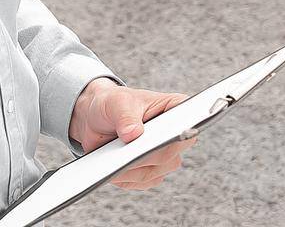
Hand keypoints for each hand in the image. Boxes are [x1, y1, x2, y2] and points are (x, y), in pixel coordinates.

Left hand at [69, 79, 196, 190]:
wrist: (96, 119)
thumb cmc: (112, 104)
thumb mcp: (116, 103)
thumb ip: (125, 116)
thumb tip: (133, 134)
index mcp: (173, 107)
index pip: (188, 119)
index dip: (181, 130)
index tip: (169, 137)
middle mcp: (173, 133)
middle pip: (171, 152)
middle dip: (146, 154)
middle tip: (125, 151)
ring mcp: (164, 154)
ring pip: (157, 171)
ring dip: (132, 168)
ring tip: (113, 159)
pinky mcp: (151, 171)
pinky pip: (143, 182)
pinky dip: (127, 178)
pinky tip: (114, 168)